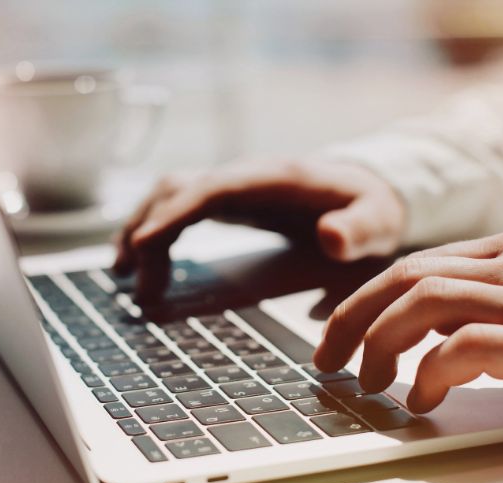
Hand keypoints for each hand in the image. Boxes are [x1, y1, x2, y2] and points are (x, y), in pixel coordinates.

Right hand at [114, 158, 404, 299]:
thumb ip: (358, 228)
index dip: (172, 214)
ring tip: (124, 273)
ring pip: (168, 194)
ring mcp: (231, 185)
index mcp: (273, 177)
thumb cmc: (370, 205)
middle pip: (177, 189)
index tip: (142, 244)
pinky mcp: (227, 200)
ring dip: (140, 227)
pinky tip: (139, 259)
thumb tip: (329, 237)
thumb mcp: (378, 219)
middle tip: (139, 286)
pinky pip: (177, 207)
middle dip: (148, 231)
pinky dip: (153, 228)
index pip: (209, 189)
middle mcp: (243, 175)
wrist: (368, 187)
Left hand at [314, 228, 502, 423]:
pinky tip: (422, 400)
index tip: (341, 332)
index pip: (417, 263)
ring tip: (369, 383)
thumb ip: (493, 307)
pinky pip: (464, 347)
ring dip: (380, 343)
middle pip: (407, 276)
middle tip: (329, 358)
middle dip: (355, 318)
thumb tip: (433, 340)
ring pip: (424, 301)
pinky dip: (428, 373)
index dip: (366, 299)